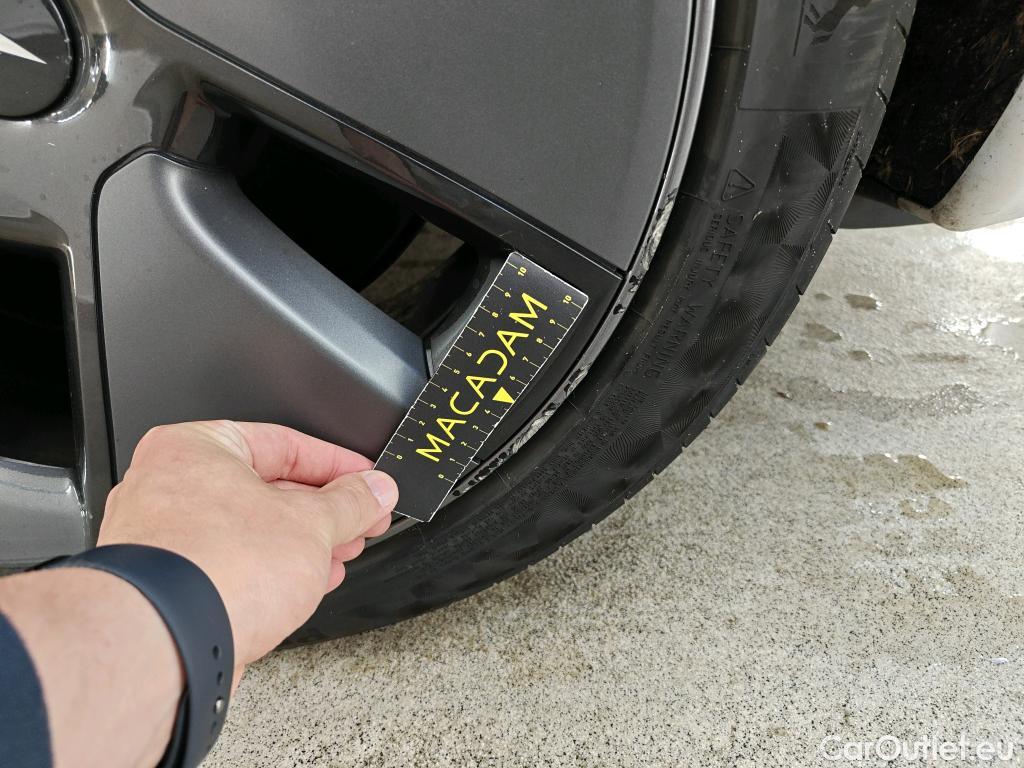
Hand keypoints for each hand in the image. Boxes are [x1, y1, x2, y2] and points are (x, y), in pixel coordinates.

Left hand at [97, 420, 396, 673]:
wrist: (164, 645)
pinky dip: (270, 570)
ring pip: (249, 529)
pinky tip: (305, 583)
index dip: (337, 465)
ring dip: (303, 543)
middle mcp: (167, 485)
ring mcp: (162, 539)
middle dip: (323, 510)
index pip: (283, 443)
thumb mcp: (310, 525)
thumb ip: (350, 503)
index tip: (367, 482)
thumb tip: (373, 491)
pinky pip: (229, 564)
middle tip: (362, 519)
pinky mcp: (168, 586)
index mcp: (194, 448)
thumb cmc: (212, 570)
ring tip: (341, 554)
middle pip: (266, 488)